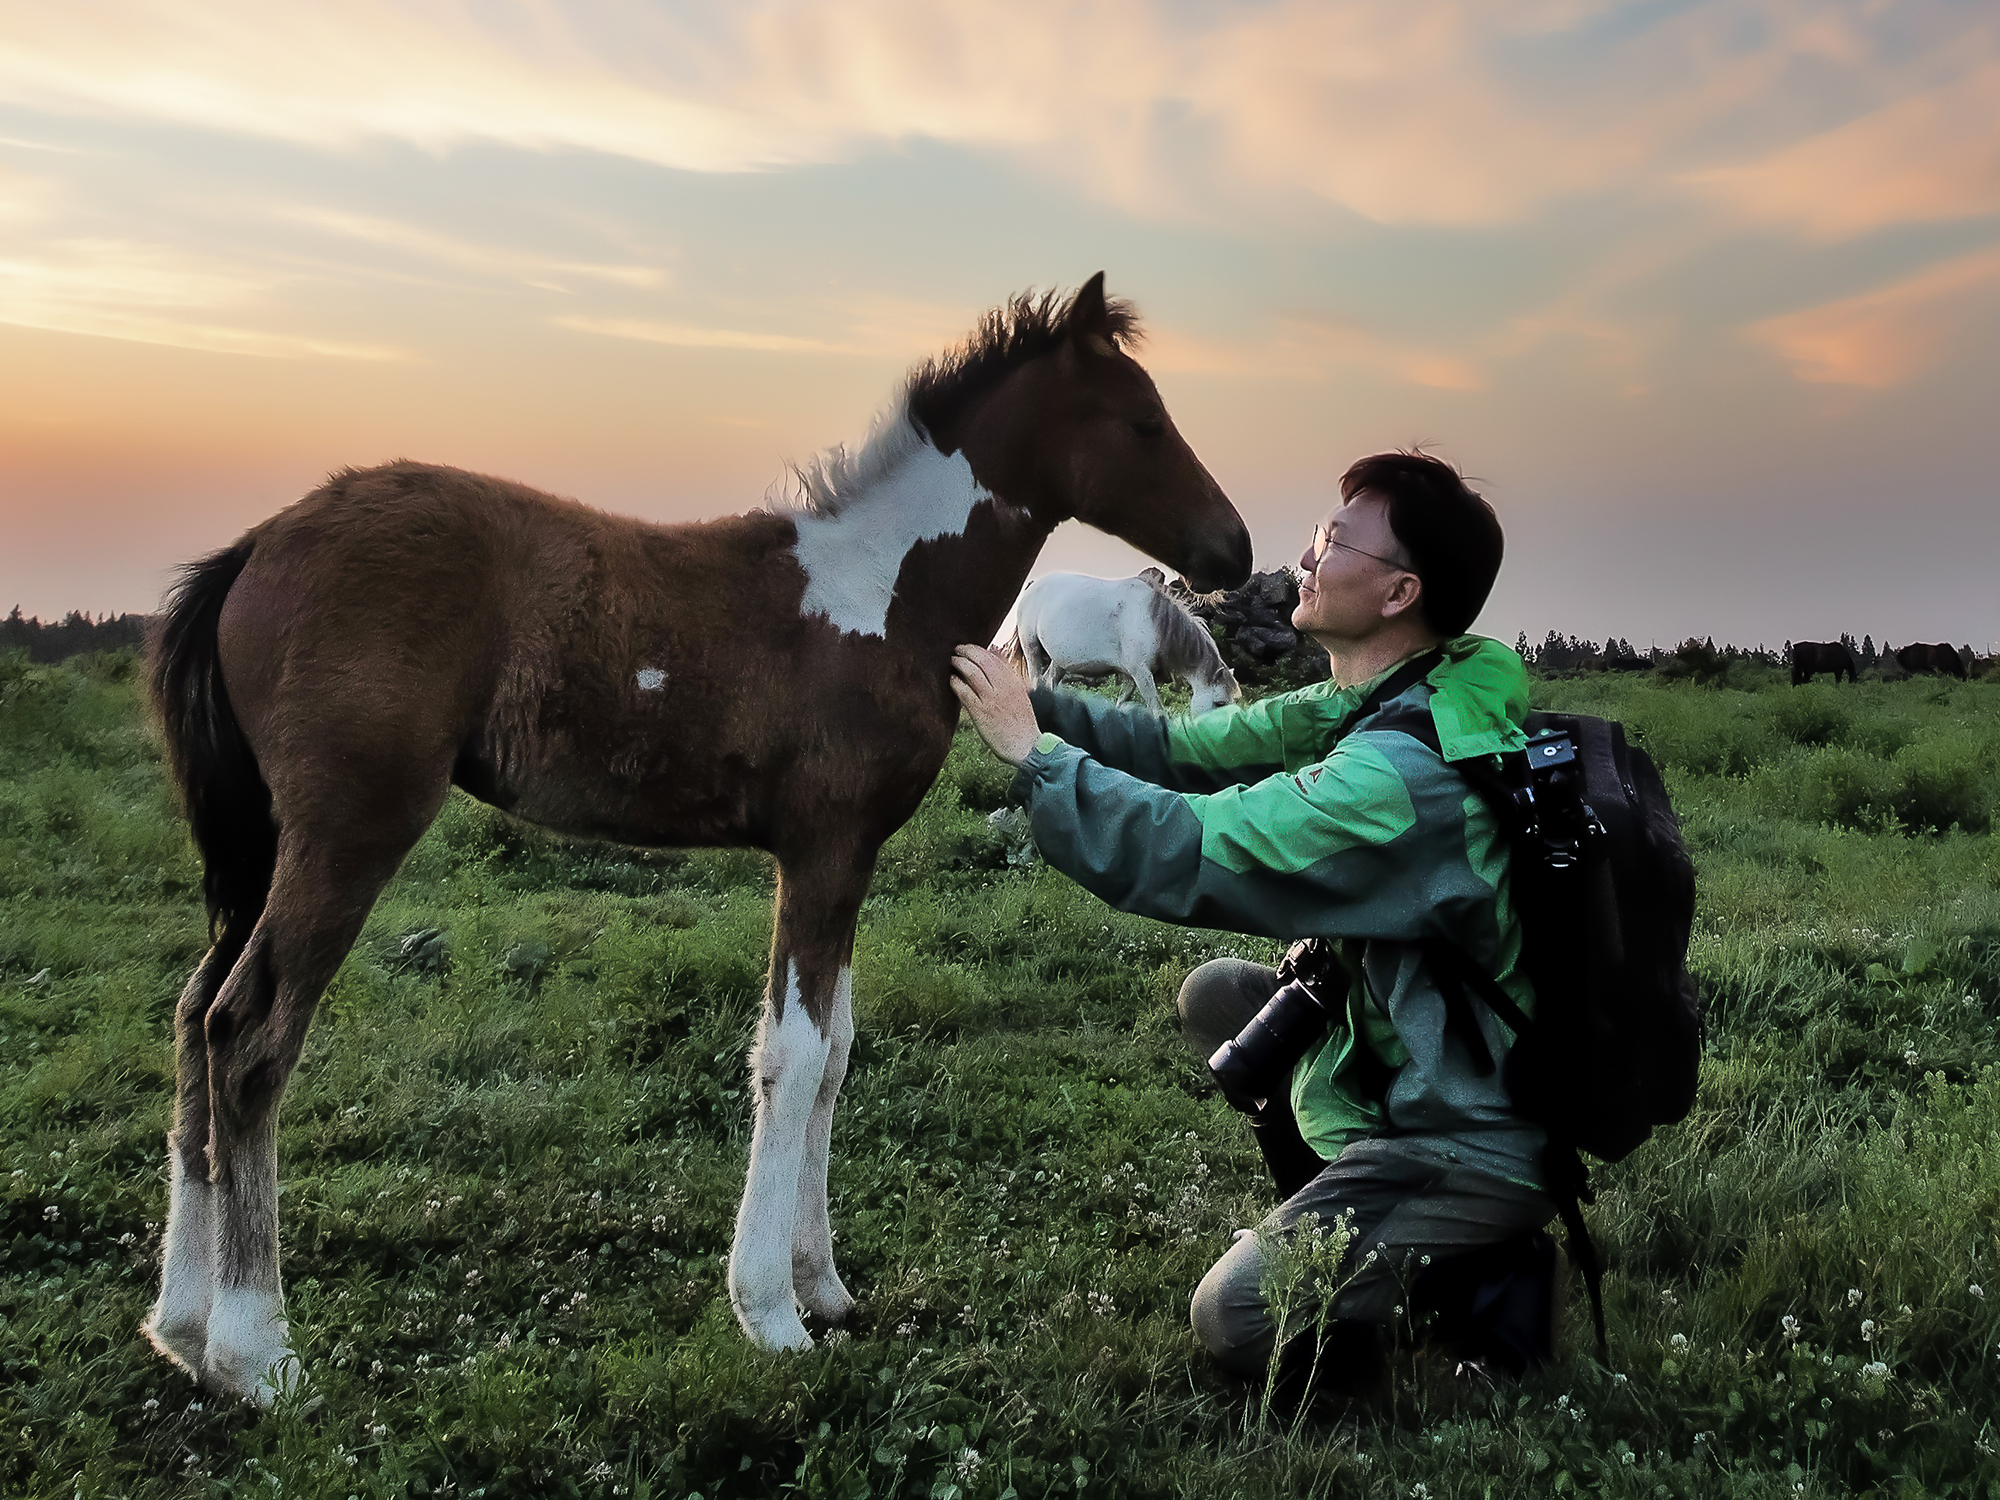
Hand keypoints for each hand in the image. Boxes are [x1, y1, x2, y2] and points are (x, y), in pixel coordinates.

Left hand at [950, 645, 1040, 765]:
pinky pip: (965, 691)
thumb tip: (994, 650)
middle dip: (966, 650)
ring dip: (959, 663)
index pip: (993, 657)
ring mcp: (992, 699)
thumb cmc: (1021, 721)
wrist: (1026, 746)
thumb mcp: (1019, 691)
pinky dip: (955, 682)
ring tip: (952, 661)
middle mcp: (1004, 687)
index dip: (978, 649)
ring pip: (972, 672)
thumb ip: (1007, 671)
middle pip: (982, 659)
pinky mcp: (981, 712)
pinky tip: (951, 680)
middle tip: (956, 649)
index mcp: (1014, 681)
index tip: (968, 648)